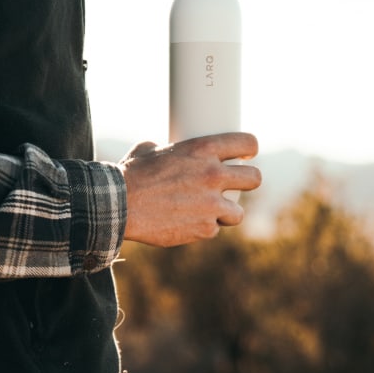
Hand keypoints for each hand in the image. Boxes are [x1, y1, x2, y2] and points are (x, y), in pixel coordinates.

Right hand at [119, 132, 261, 246]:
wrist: (118, 205)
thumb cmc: (130, 174)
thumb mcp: (149, 149)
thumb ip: (166, 148)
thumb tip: (161, 148)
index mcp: (203, 149)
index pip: (247, 143)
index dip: (249, 149)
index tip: (246, 155)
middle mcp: (213, 175)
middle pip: (255, 178)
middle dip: (248, 181)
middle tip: (236, 185)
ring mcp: (212, 204)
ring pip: (238, 212)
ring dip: (226, 212)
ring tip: (210, 211)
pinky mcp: (204, 229)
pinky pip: (214, 229)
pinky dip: (204, 228)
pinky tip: (188, 223)